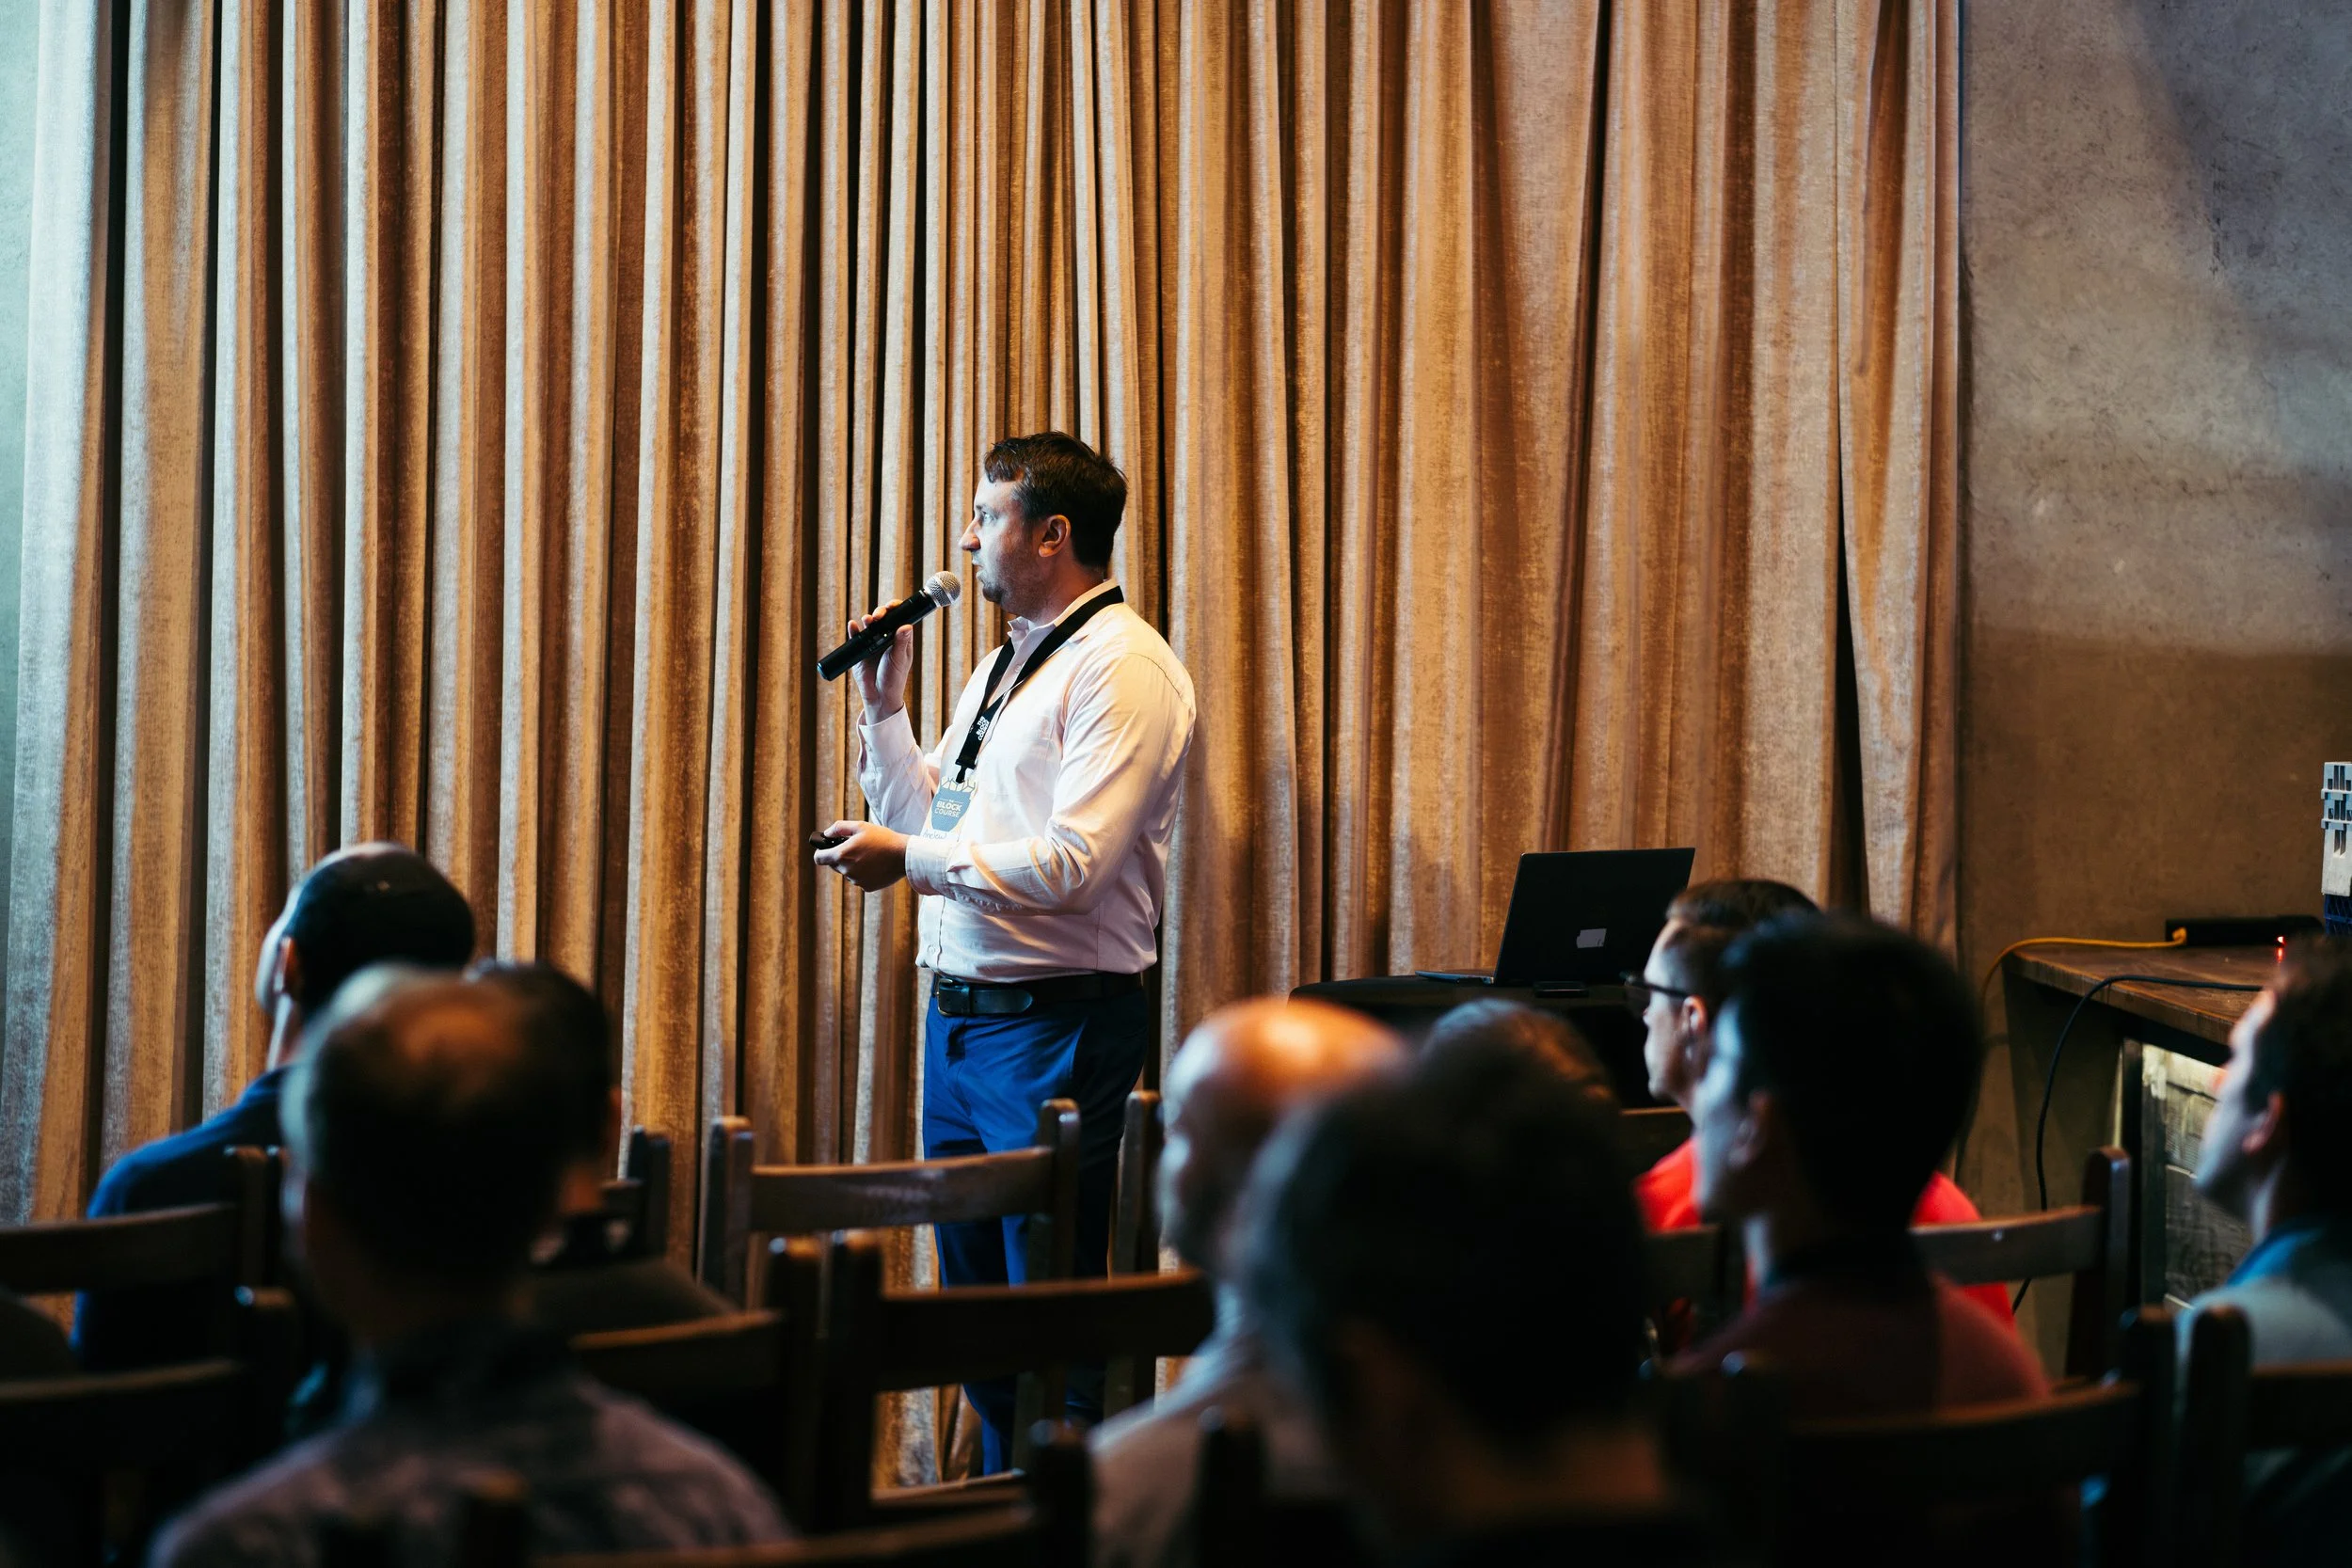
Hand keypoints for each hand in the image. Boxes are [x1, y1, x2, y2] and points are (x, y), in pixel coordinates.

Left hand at [813, 819, 908, 891]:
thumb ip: (839, 828)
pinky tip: (875, 865)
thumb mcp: (860, 826)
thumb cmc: (883, 838)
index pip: (819, 858)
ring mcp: (857, 880)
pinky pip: (859, 879)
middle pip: (834, 865)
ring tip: (869, 855)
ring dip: (853, 865)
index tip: (825, 850)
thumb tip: (826, 834)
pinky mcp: (867, 887)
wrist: (903, 855)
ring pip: (848, 872)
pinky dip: (864, 873)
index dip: (820, 853)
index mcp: (842, 855)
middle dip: (841, 857)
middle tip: (856, 848)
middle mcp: (847, 870)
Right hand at [847, 605, 914, 721]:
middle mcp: (886, 638)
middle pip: (883, 619)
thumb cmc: (894, 678)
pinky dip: (854, 630)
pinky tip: (853, 625)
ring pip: (869, 625)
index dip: (895, 609)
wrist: (879, 696)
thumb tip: (906, 625)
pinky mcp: (860, 650)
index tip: (891, 606)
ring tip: (868, 620)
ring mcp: (872, 643)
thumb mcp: (899, 659)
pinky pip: (856, 637)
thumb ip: (901, 642)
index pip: (899, 618)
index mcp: (900, 639)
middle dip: (880, 613)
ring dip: (868, 620)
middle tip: (878, 616)